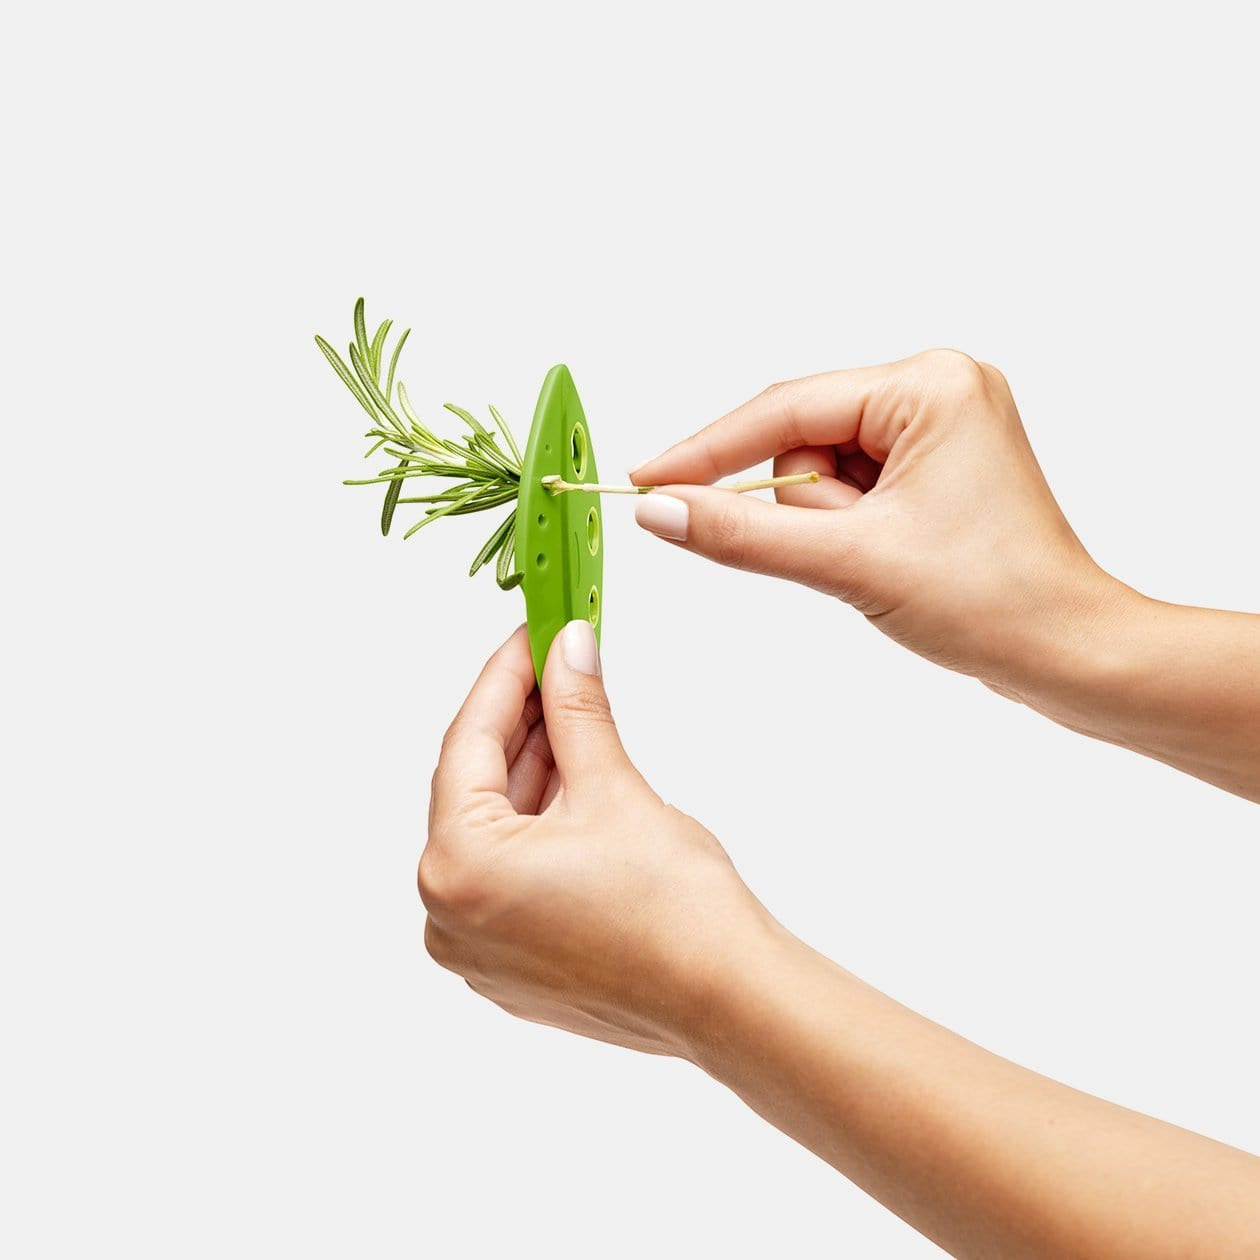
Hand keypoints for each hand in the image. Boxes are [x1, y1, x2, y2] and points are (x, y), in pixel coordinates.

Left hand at [419, 622, 771, 1055]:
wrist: (729, 998)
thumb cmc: (674, 909)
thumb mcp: (613, 787)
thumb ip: (577, 711)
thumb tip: (568, 648)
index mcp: (458, 867)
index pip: (469, 742)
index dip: (507, 675)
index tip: (533, 631)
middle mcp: (447, 914)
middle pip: (476, 787)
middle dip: (522, 720)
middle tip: (558, 661)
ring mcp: (476, 946)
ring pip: (494, 829)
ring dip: (532, 768)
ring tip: (572, 708)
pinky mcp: (510, 962)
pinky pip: (508, 871)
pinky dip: (537, 821)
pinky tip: (574, 775)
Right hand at [630, 350, 1122, 700]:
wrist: (1069, 655)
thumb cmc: (993, 602)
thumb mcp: (849, 563)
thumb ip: (741, 534)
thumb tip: (659, 511)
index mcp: (930, 385)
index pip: (785, 409)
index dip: (707, 450)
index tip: (646, 479)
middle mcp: (939, 390)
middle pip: (803, 441)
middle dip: (809, 509)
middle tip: (854, 555)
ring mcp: (941, 429)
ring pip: (822, 472)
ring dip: (830, 527)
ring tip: (884, 564)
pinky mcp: (937, 469)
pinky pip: (851, 491)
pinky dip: (846, 532)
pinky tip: (890, 562)